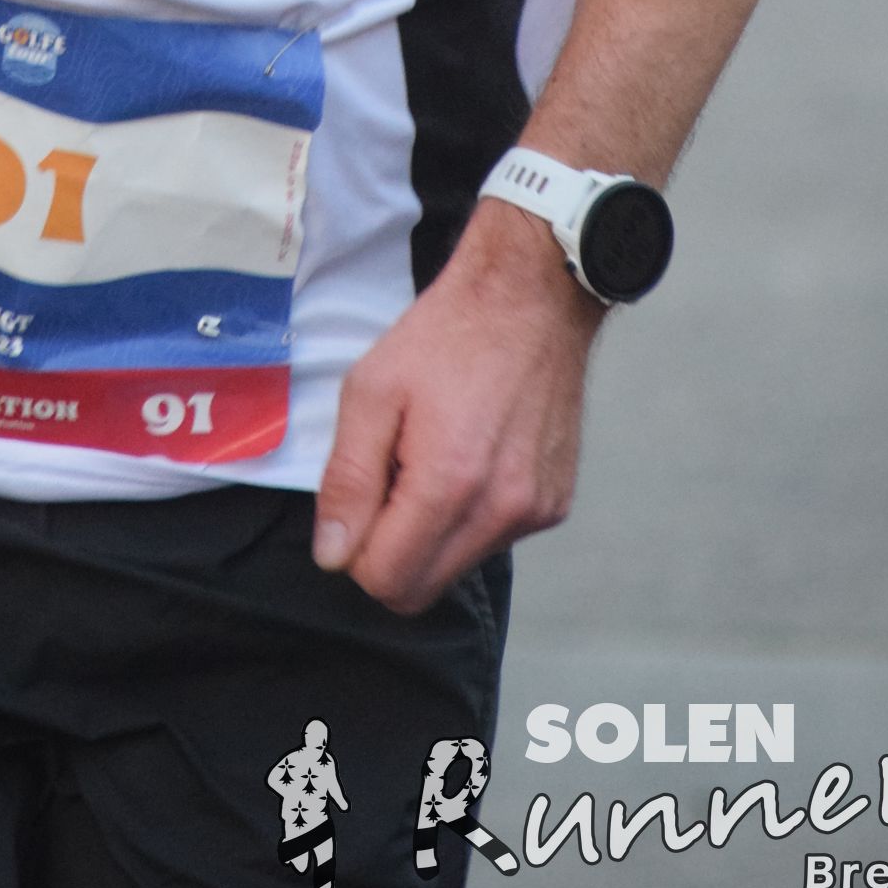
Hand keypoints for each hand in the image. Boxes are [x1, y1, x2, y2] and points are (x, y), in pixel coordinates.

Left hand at [311, 203, 600, 612]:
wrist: (531, 298)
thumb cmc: (445, 335)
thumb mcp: (371, 390)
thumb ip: (348, 480)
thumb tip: (333, 555)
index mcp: (450, 483)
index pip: (387, 581)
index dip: (354, 550)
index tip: (359, 495)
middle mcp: (502, 512)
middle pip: (422, 589)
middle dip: (389, 550)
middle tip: (388, 477)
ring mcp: (535, 512)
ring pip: (457, 566)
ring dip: (430, 532)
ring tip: (430, 456)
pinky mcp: (555, 504)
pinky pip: (493, 540)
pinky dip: (468, 515)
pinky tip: (468, 454)